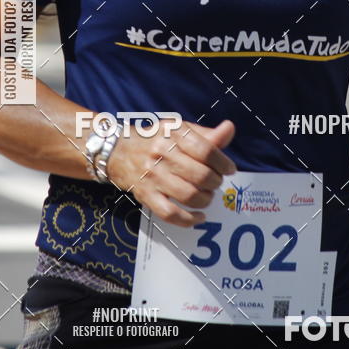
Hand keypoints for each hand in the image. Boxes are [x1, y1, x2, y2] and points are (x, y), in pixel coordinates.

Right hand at [108, 118, 235, 226]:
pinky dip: (189, 219)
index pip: (205, 150)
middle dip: (215, 182)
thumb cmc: (155, 139)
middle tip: (216, 182)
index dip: (223, 162)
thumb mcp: (178, 129)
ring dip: (205, 200)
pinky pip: (170, 213)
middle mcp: (161, 154)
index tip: (229, 169)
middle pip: (200, 175)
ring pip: (188, 196)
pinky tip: (199, 216)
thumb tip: (230, 129)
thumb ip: (206, 134)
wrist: (118, 151)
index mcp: (172, 134)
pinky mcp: (145, 195)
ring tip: (207, 195)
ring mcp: (152, 176)